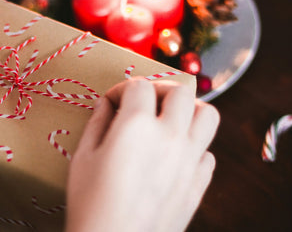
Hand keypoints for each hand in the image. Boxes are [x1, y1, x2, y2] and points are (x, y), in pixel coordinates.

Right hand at [66, 78, 219, 231]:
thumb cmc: (91, 205)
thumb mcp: (83, 158)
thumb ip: (97, 123)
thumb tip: (106, 105)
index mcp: (137, 126)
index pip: (139, 86)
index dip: (122, 89)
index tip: (113, 101)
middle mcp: (170, 137)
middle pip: (181, 91)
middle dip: (161, 89)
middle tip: (146, 101)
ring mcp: (189, 161)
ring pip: (208, 115)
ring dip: (190, 111)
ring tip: (170, 120)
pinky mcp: (198, 184)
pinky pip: (208, 154)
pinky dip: (195, 148)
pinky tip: (175, 156)